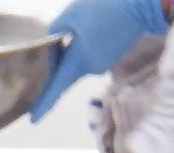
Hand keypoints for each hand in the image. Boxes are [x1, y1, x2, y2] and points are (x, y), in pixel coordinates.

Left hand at [31, 0, 171, 121]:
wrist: (139, 7)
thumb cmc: (104, 8)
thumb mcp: (73, 13)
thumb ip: (57, 28)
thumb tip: (52, 39)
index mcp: (77, 60)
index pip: (57, 87)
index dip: (44, 104)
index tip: (34, 119)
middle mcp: (90, 68)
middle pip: (67, 73)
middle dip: (57, 65)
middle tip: (51, 48)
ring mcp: (102, 64)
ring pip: (79, 63)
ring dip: (72, 52)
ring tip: (75, 30)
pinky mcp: (110, 57)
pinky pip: (90, 57)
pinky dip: (84, 48)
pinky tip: (89, 31)